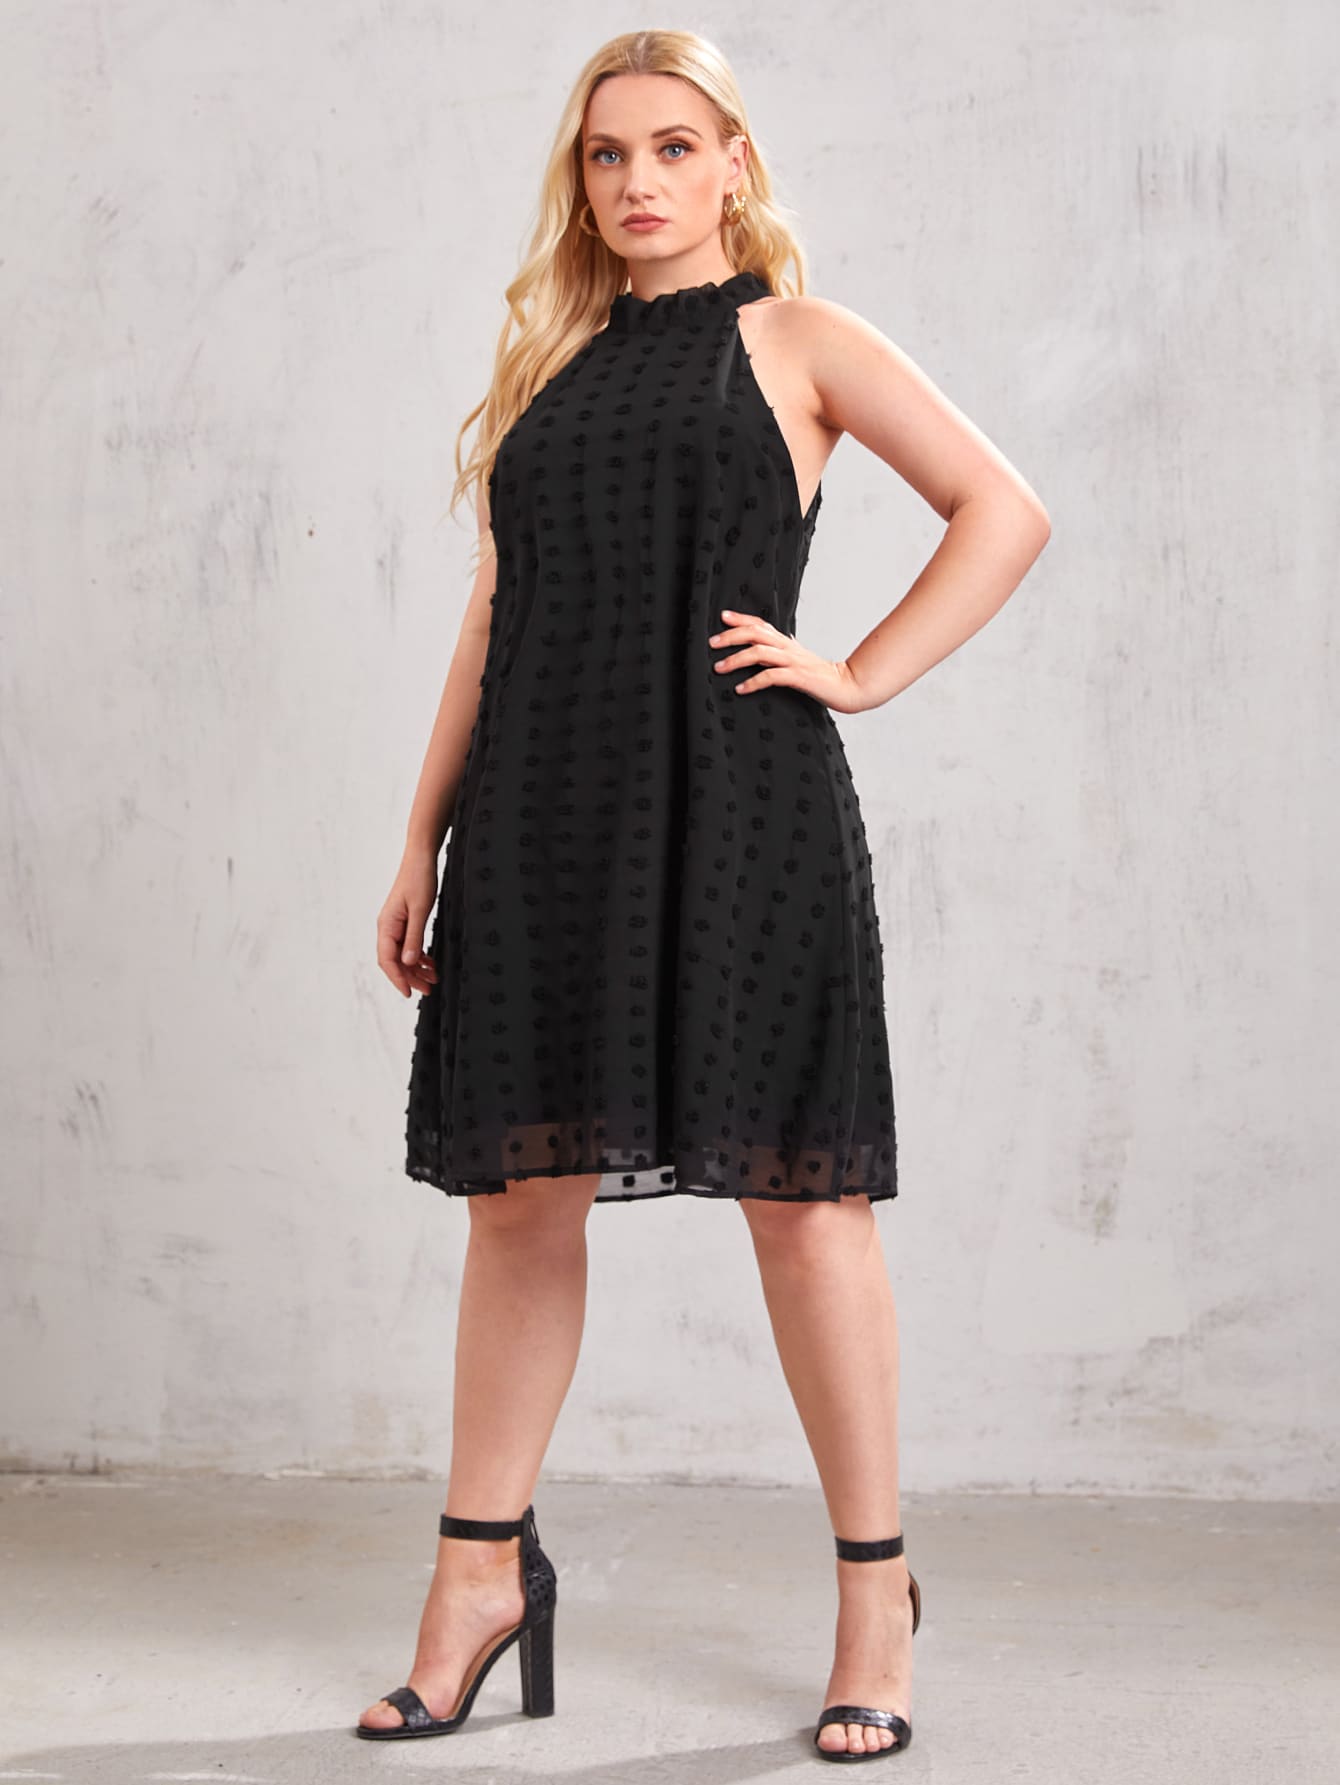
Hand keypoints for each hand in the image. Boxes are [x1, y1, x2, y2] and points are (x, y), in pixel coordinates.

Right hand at [377, 847, 441, 998]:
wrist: (421, 859)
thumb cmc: (419, 879)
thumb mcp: (419, 910)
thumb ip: (413, 937)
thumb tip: (408, 962)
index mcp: (387, 925)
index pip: (388, 960)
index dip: (398, 979)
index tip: (409, 993)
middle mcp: (387, 927)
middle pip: (394, 961)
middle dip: (410, 977)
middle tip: (428, 989)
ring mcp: (395, 925)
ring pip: (402, 955)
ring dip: (416, 969)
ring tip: (433, 979)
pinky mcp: (404, 922)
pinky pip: (408, 945)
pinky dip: (419, 956)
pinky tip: (430, 963)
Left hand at [707, 609, 868, 713]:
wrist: (848, 686)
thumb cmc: (820, 677)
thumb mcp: (798, 660)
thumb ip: (782, 653)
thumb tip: (765, 647)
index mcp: (786, 643)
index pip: (761, 624)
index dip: (741, 618)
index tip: (722, 616)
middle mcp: (788, 648)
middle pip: (756, 633)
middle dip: (731, 636)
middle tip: (711, 643)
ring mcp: (794, 662)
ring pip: (760, 653)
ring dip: (736, 659)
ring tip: (719, 668)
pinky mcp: (799, 677)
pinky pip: (772, 677)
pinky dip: (753, 682)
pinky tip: (740, 689)